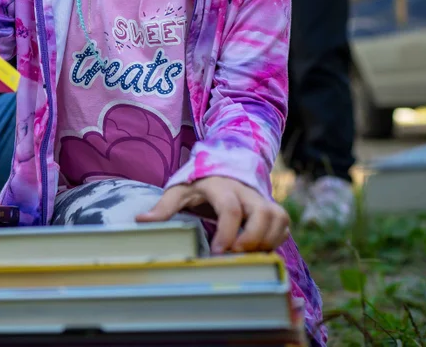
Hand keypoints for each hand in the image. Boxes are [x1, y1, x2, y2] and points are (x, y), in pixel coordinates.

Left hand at [136, 176, 288, 253]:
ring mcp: (262, 199)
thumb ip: (164, 207)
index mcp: (221, 187)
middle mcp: (246, 192)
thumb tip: (142, 221)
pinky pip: (283, 225)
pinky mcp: (272, 209)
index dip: (227, 233)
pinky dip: (276, 240)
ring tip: (248, 256)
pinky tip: (258, 251)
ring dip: (268, 240)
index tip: (219, 253)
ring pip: (279, 218)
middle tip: (237, 255)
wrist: (221, 169)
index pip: (230, 209)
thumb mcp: (179, 191)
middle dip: (254, 238)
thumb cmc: (198, 184)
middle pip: (263, 213)